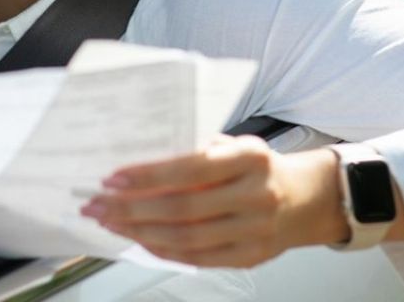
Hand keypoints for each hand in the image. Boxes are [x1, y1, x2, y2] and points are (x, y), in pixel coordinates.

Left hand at [79, 135, 347, 267]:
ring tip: (111, 223)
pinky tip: (140, 240)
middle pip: (183, 207)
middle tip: (98, 205)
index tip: (113, 178)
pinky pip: (198, 258)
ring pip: (186, 237)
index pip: (191, 167)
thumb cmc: (259, 168)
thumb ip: (196, 150)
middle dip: (132, 208)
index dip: (148, 175)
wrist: (305, 199)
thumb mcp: (235, 146)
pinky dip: (164, 250)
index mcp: (251, 157)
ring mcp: (256, 229)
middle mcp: (256, 194)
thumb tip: (139, 158)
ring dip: (140, 232)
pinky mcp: (251, 256)